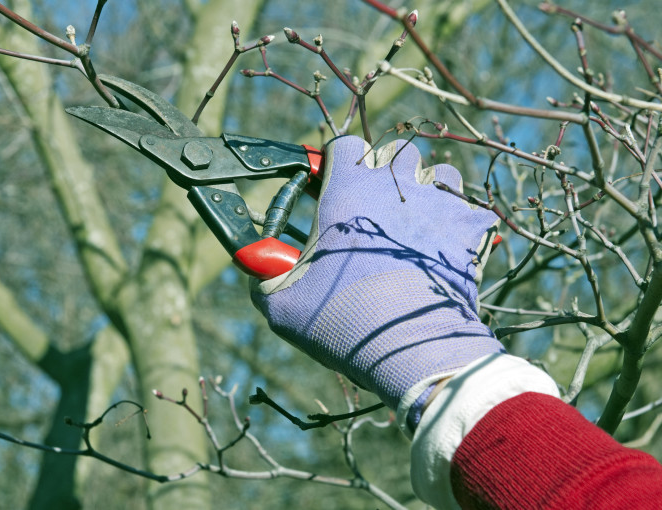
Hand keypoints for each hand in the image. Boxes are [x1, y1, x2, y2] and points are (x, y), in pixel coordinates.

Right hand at [251, 135, 502, 430]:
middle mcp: (396, 186)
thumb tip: (254, 264)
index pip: (344, 146)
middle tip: (372, 206)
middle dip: (383, 171)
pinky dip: (457, 221)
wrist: (414, 351)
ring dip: (425, 188)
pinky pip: (469, 209)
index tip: (328, 185)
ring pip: (438, 174)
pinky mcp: (468, 231)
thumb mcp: (281, 305)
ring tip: (413, 220)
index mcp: (348, 191)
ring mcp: (438, 205)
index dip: (335, 162)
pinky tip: (443, 246)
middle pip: (395, 152)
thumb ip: (263, 275)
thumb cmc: (342, 323)